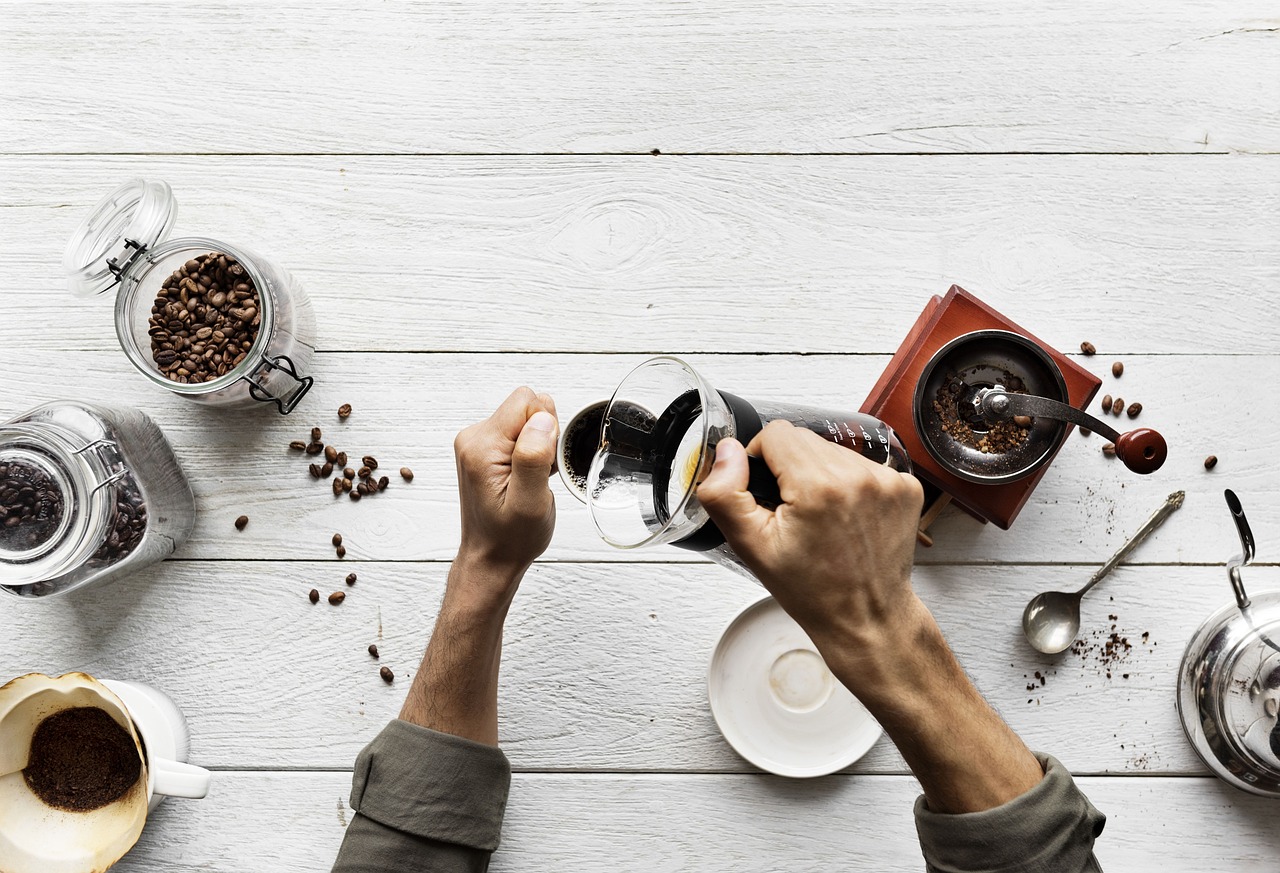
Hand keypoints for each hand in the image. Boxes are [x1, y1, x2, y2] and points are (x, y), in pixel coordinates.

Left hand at [453, 387, 558, 583]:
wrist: (491, 558)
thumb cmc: (510, 538)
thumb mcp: (530, 503)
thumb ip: (534, 457)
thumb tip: (543, 419)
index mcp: (482, 446)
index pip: (527, 401)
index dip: (546, 430)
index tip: (541, 465)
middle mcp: (474, 438)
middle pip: (527, 406)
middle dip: (544, 437)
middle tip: (537, 475)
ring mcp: (478, 442)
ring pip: (526, 419)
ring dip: (539, 447)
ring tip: (531, 479)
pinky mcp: (485, 449)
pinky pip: (520, 432)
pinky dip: (531, 453)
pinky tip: (526, 478)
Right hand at [699, 423, 1044, 813]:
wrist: (866, 618)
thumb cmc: (813, 590)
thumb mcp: (752, 547)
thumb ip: (725, 495)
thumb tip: (727, 452)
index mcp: (818, 485)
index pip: (777, 432)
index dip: (761, 459)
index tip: (769, 494)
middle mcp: (859, 475)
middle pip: (806, 440)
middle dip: (791, 469)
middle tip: (794, 513)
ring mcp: (888, 480)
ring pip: (834, 451)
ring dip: (821, 475)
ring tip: (822, 518)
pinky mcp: (906, 487)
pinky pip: (863, 465)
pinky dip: (850, 484)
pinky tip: (847, 518)